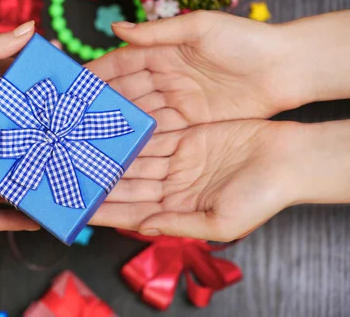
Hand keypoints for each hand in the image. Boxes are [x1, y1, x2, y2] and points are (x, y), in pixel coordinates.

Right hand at [87, 12, 308, 132]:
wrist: (286, 70)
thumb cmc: (244, 41)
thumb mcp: (200, 28)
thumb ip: (157, 32)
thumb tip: (115, 28)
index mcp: (163, 52)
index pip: (122, 64)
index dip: (98, 74)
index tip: (72, 85)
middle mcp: (165, 77)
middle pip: (125, 92)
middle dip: (100, 104)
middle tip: (71, 120)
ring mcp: (177, 101)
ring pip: (139, 114)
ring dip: (115, 125)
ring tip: (88, 139)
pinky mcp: (192, 123)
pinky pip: (160, 132)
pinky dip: (140, 140)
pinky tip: (120, 148)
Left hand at [90, 119, 306, 240]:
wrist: (289, 160)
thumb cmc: (263, 197)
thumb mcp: (221, 221)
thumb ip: (178, 223)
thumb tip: (141, 227)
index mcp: (177, 209)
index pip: (130, 212)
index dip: (103, 211)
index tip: (76, 210)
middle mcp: (172, 185)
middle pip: (126, 183)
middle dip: (98, 180)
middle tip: (67, 172)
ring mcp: (177, 160)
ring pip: (134, 157)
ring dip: (109, 154)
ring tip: (79, 147)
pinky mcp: (186, 136)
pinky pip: (152, 134)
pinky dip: (131, 133)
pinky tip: (108, 129)